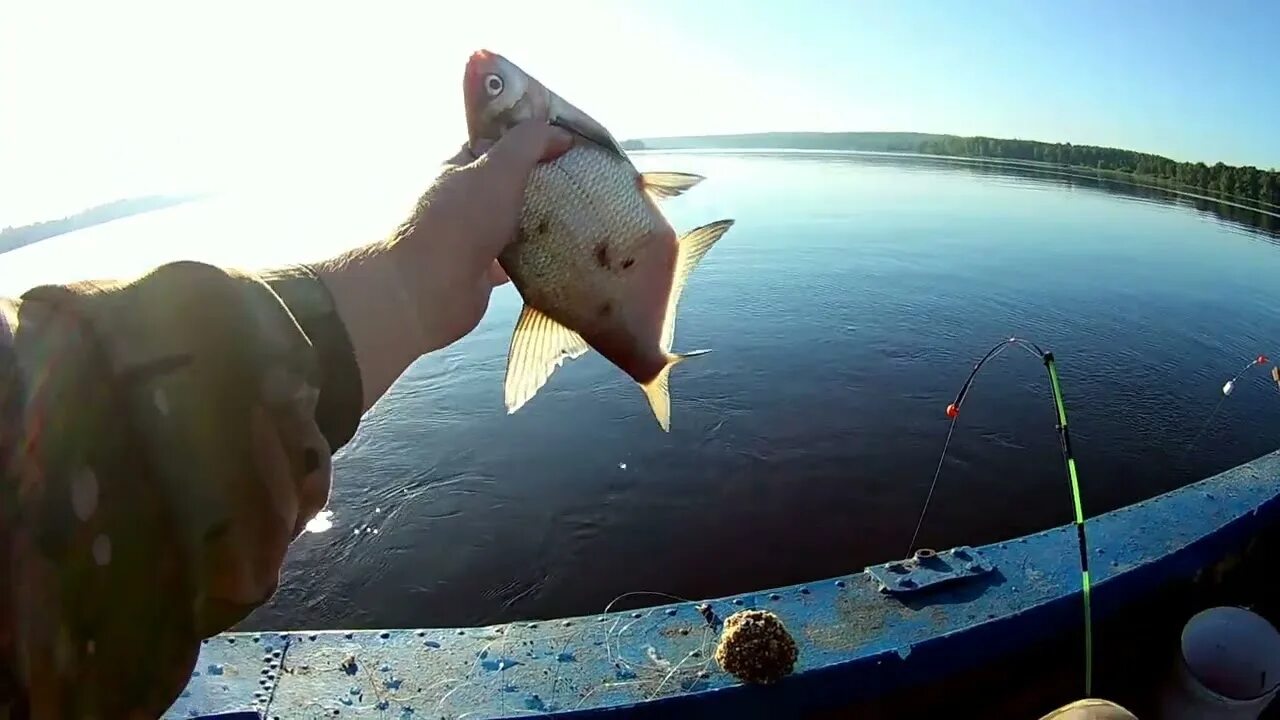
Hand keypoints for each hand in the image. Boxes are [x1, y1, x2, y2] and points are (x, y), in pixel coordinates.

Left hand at [392, 120, 572, 351]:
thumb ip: (528, 143)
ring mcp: (464, 239)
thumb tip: (561, 132)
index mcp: (453, 169)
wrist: (429, 289)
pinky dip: (528, 258)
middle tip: (574, 185)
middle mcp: (455, 201)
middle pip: (501, 187)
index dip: (525, 141)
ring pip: (506, 224)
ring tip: (572, 220)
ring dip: (532, 224)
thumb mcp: (499, 168)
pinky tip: (552, 255)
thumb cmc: (460, 220)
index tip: (562, 145)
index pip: (491, 145)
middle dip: (534, 186)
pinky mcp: (475, 272)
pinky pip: (508, 259)